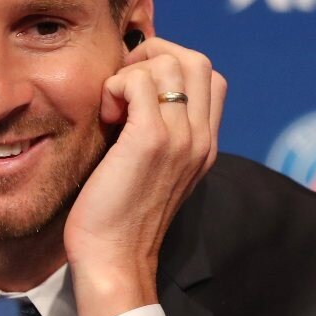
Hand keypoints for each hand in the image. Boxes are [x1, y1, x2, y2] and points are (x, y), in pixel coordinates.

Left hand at [63, 38, 225, 315]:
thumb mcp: (153, 170)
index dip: (172, 67)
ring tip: (113, 108)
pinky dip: (115, 86)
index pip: (210, 78)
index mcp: (205, 144)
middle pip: (197, 61)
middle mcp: (201, 138)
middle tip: (123, 85)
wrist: (115, 259)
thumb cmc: (119, 217)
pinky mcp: (151, 140)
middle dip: (154, 56)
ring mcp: (181, 138)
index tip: (136, 88)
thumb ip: (158, 133)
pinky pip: (139, 82)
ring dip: (132, 73)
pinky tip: (105, 116)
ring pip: (170, 64)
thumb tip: (132, 95)